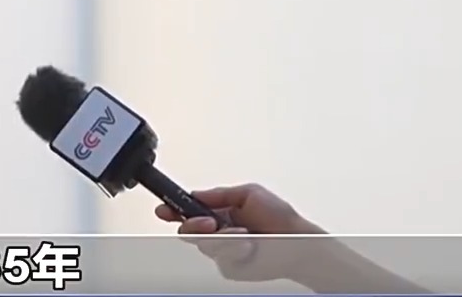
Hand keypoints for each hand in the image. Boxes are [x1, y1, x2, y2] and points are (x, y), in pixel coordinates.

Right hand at [155, 183, 326, 284]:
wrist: (297, 244)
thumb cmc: (281, 219)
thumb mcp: (249, 193)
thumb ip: (219, 194)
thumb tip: (196, 194)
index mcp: (220, 212)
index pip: (190, 210)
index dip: (173, 209)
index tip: (164, 209)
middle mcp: (219, 231)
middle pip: (188, 230)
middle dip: (195, 225)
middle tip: (211, 223)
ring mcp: (224, 250)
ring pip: (205, 245)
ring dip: (225, 238)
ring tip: (245, 235)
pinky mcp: (230, 267)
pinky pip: (220, 259)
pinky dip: (236, 251)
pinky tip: (250, 248)